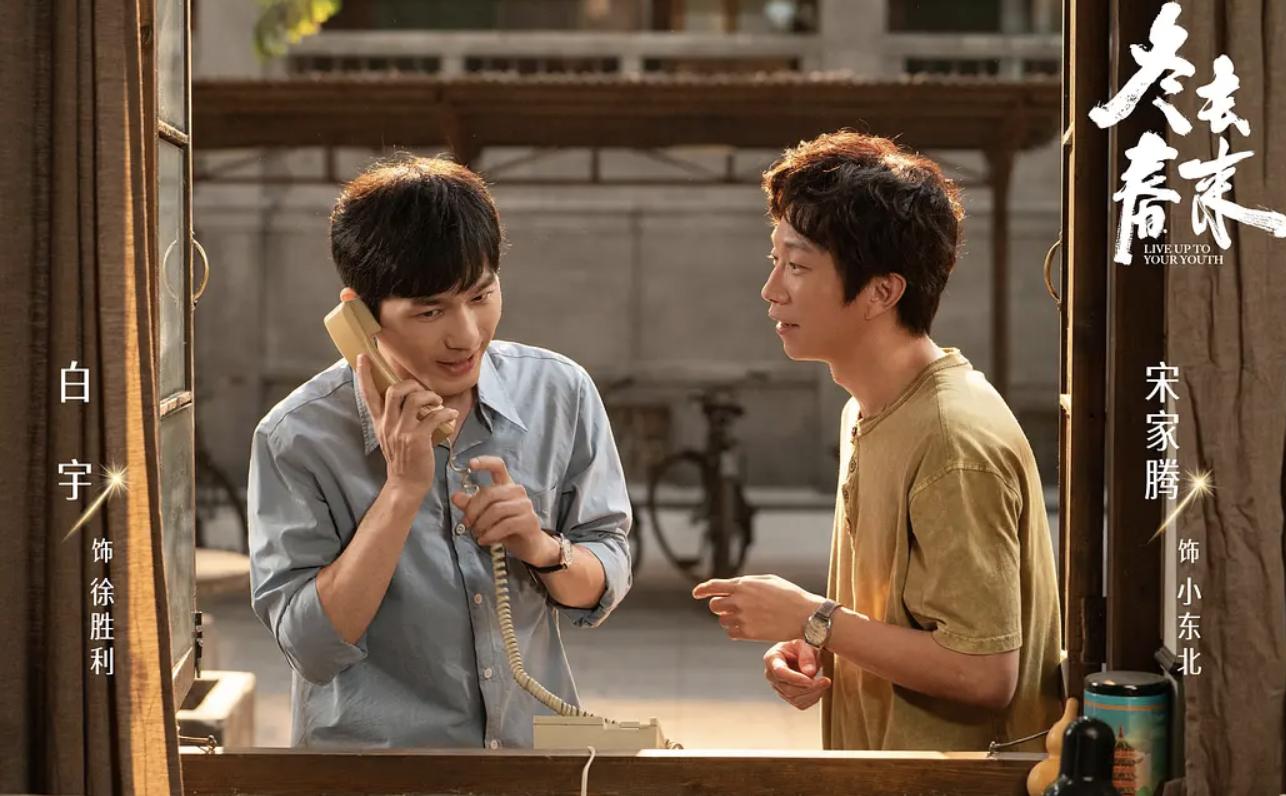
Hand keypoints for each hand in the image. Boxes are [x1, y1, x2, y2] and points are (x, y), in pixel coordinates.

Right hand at [356, 353, 457, 497]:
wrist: (406, 483)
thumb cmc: (403, 458)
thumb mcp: (390, 436)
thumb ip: (395, 418)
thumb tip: (410, 398)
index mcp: (380, 422)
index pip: (368, 395)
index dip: (365, 375)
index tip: (363, 357)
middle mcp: (388, 424)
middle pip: (393, 390)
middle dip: (411, 384)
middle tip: (423, 391)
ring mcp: (402, 431)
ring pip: (414, 399)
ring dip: (430, 396)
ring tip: (438, 403)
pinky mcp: (418, 439)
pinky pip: (433, 416)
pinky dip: (446, 412)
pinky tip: (451, 414)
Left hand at [450, 455, 554, 564]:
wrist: (528, 546)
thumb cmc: (506, 528)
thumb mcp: (485, 516)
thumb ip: (471, 505)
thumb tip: (455, 496)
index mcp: (506, 485)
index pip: (498, 466)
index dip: (485, 462)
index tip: (470, 464)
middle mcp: (517, 491)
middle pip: (490, 493)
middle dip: (473, 510)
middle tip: (466, 524)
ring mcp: (525, 505)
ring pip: (496, 510)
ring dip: (481, 525)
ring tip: (477, 535)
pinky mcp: (529, 520)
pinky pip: (505, 525)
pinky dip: (490, 534)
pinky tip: (484, 540)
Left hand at [692, 574, 824, 641]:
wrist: (804, 615)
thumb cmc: (788, 595)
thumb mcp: (768, 580)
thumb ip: (747, 582)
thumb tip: (732, 586)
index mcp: (743, 585)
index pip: (713, 586)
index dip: (702, 590)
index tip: (696, 593)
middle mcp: (739, 601)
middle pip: (714, 605)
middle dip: (720, 606)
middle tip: (731, 607)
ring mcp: (743, 618)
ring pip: (721, 620)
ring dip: (728, 619)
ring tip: (746, 617)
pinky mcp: (748, 633)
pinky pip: (730, 633)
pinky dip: (735, 631)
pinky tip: (747, 627)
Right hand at [764, 639, 830, 709]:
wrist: (798, 655)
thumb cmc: (798, 648)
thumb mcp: (803, 644)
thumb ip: (806, 656)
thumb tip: (809, 672)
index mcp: (772, 659)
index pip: (780, 672)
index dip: (795, 678)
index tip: (811, 680)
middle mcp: (771, 675)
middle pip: (788, 689)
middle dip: (809, 687)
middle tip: (826, 681)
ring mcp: (778, 688)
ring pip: (795, 699)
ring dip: (813, 693)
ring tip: (825, 682)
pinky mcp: (786, 697)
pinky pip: (800, 704)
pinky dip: (812, 698)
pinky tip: (819, 689)